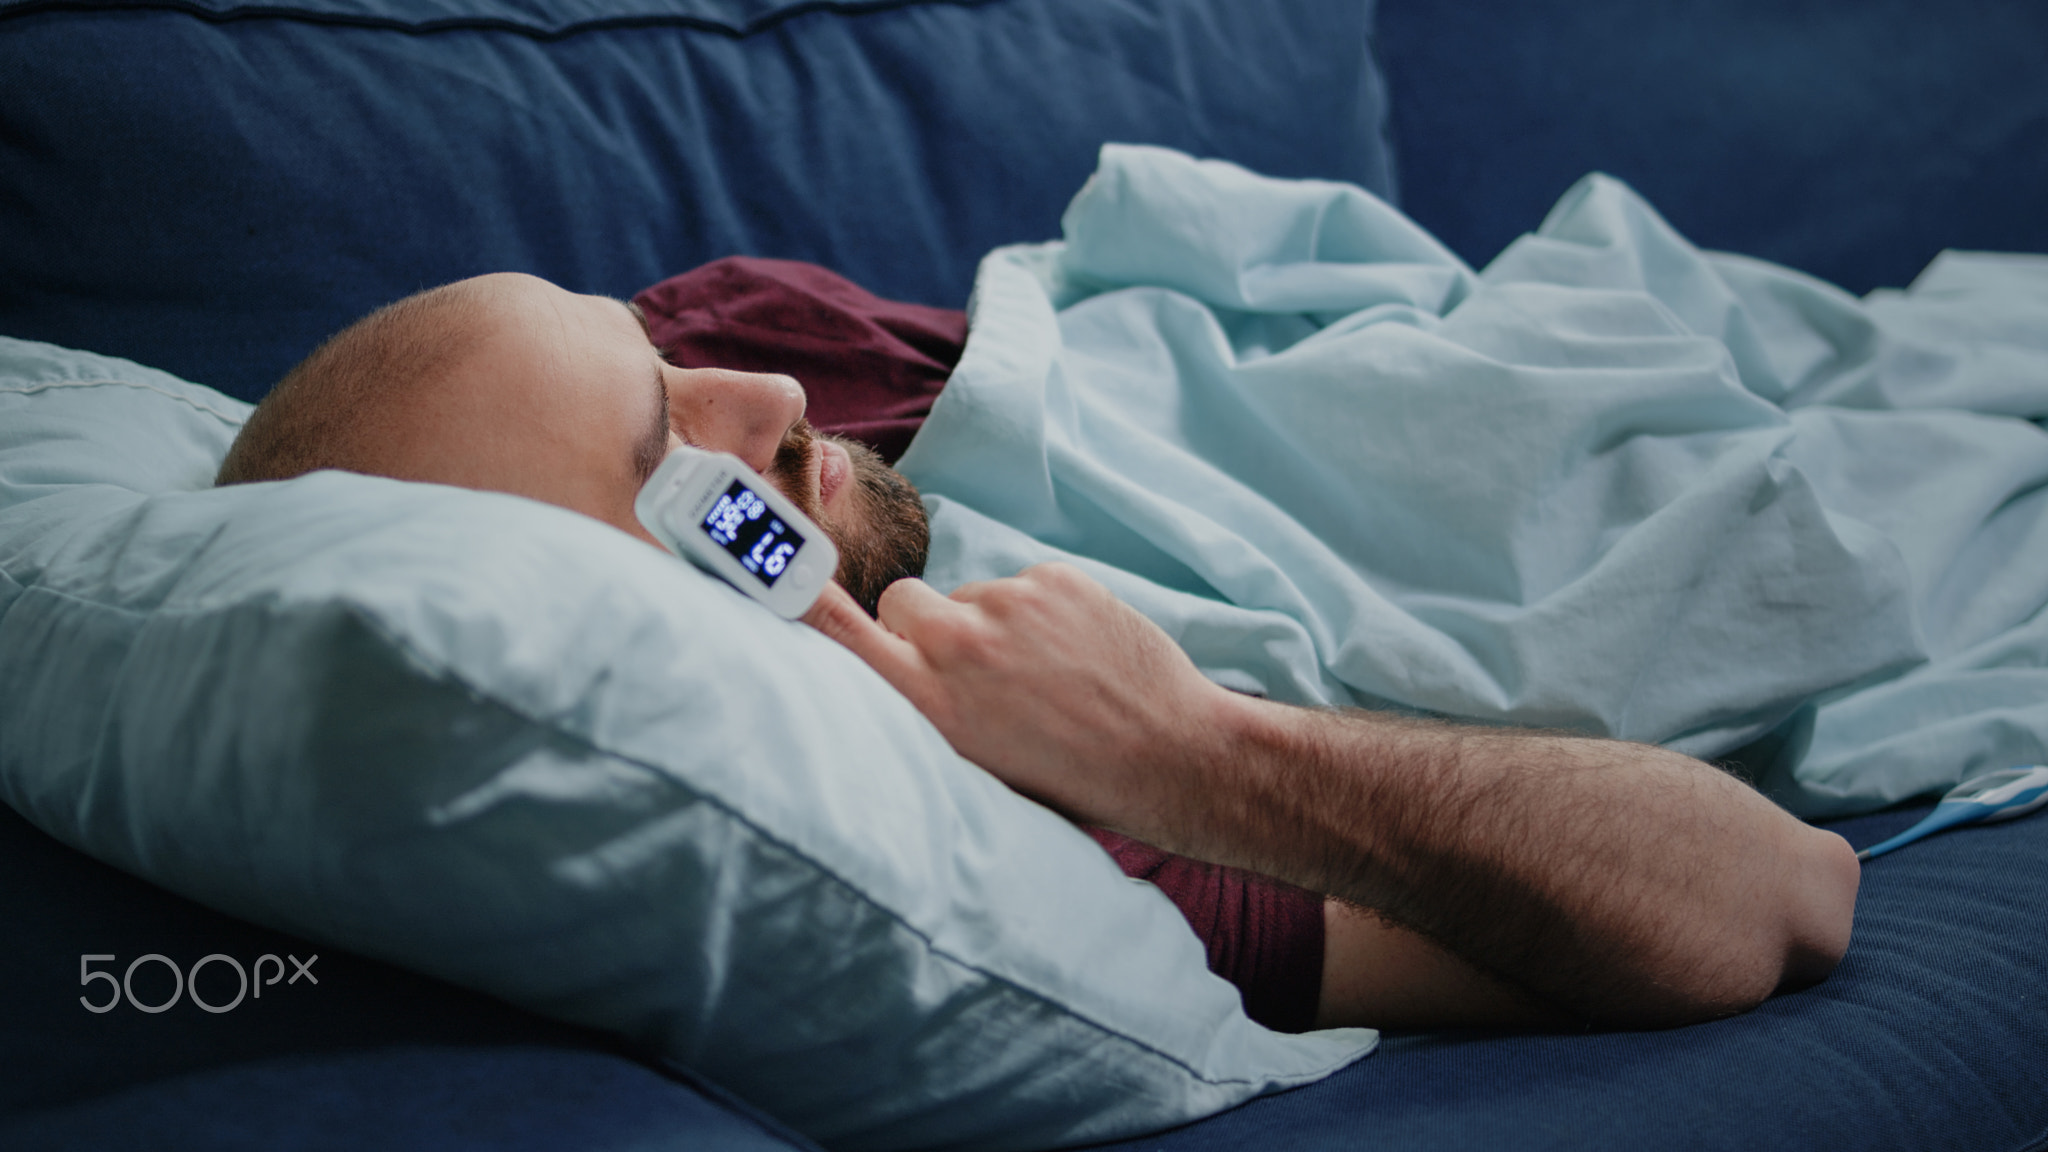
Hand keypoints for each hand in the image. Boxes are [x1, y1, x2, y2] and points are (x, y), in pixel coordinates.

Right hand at [804, 564, 1235, 837]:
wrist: (1169, 757)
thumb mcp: (971, 767)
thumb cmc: (1066, 782)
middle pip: (902, 602)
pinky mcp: (1055, 579)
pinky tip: (1075, 657)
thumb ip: (919, 713)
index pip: (835, 628)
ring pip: (971, 596)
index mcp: (927, 704)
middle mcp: (957, 647)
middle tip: (974, 673)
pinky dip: (1043, 612)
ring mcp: (1008, 605)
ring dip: (994, 625)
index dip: (800, 593)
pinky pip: (1024, 584)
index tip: (776, 571)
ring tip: (1043, 677)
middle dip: (924, 626)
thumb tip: (879, 666)